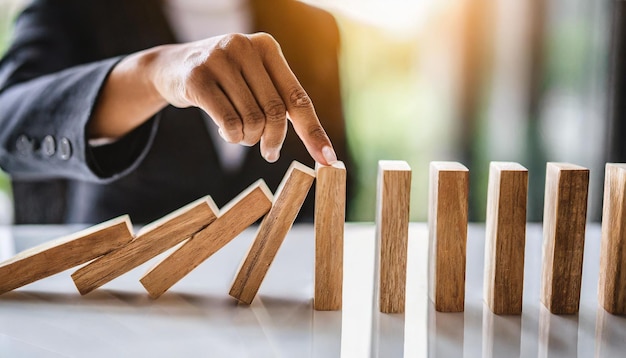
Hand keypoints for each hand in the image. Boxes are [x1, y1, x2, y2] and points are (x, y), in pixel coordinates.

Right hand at [145, 33, 336, 164]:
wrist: (172, 67)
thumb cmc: (225, 81)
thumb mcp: (255, 80)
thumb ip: (280, 101)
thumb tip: (319, 147)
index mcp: (267, 47)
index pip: (298, 98)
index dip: (314, 132)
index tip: (328, 161)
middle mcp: (245, 47)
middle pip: (275, 113)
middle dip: (274, 140)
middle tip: (269, 153)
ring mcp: (219, 60)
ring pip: (252, 120)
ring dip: (249, 139)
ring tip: (240, 134)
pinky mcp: (197, 78)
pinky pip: (229, 123)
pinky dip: (232, 137)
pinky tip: (226, 131)